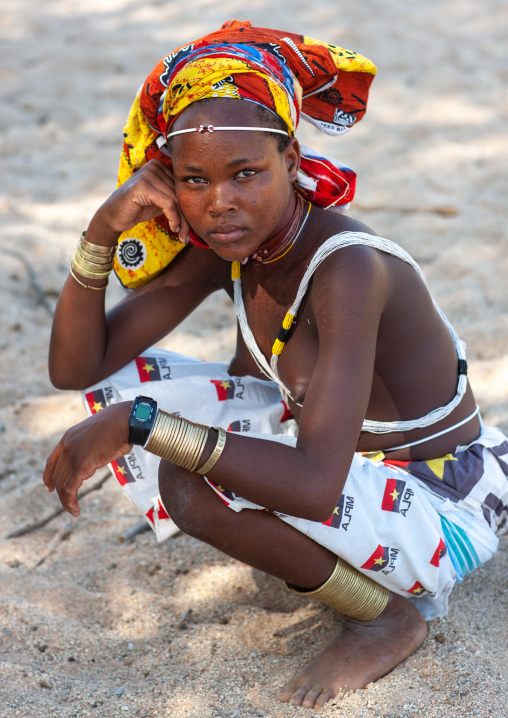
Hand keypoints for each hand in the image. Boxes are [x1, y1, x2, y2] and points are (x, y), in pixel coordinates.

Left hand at [43, 402, 132, 516]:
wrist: (124, 421)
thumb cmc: (118, 426)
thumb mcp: (97, 435)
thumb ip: (90, 447)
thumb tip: (94, 458)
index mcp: (68, 437)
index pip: (51, 461)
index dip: (48, 476)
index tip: (49, 488)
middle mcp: (67, 446)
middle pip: (56, 476)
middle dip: (61, 493)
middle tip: (69, 504)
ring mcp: (72, 454)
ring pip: (62, 484)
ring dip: (66, 501)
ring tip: (73, 510)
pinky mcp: (81, 464)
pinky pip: (70, 488)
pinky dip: (70, 501)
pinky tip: (76, 509)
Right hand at [89, 160, 190, 242]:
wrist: (113, 216)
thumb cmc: (137, 209)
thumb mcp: (160, 202)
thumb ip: (175, 199)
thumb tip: (199, 208)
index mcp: (160, 166)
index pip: (182, 188)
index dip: (188, 208)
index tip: (190, 228)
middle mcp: (154, 166)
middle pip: (180, 194)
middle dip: (186, 217)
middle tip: (187, 235)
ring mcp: (148, 174)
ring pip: (176, 200)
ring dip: (182, 221)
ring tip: (182, 235)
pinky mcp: (143, 186)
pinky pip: (168, 203)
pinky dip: (173, 218)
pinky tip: (173, 228)